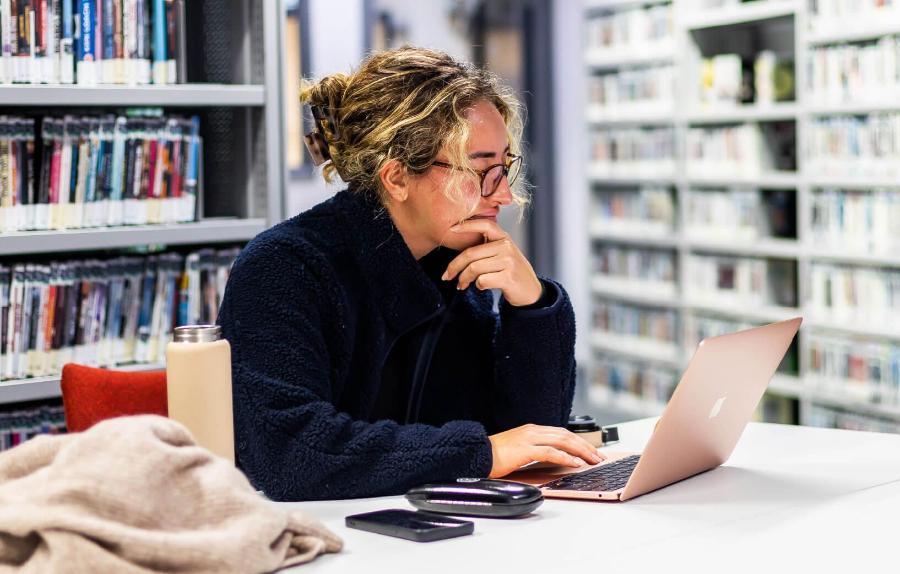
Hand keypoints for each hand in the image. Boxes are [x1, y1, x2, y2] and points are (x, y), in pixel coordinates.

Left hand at [442, 219, 542, 306]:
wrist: (530, 291)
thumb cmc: (511, 271)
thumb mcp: (503, 254)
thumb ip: (486, 248)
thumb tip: (458, 253)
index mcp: (504, 238)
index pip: (484, 225)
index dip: (467, 225)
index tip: (451, 229)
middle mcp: (507, 247)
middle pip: (471, 253)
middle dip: (454, 266)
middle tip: (446, 276)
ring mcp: (508, 262)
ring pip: (474, 268)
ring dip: (464, 279)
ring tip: (462, 284)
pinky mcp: (508, 277)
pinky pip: (482, 280)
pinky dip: (478, 285)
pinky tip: (482, 286)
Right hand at [487, 424, 605, 478]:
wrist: (476, 454)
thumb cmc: (494, 455)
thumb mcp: (519, 449)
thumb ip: (535, 450)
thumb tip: (554, 459)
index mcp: (532, 430)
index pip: (562, 433)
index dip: (579, 442)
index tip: (591, 452)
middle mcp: (533, 431)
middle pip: (567, 435)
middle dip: (586, 446)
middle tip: (599, 457)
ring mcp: (529, 438)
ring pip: (563, 441)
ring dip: (581, 451)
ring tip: (593, 460)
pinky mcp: (525, 449)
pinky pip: (551, 452)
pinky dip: (566, 457)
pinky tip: (576, 463)